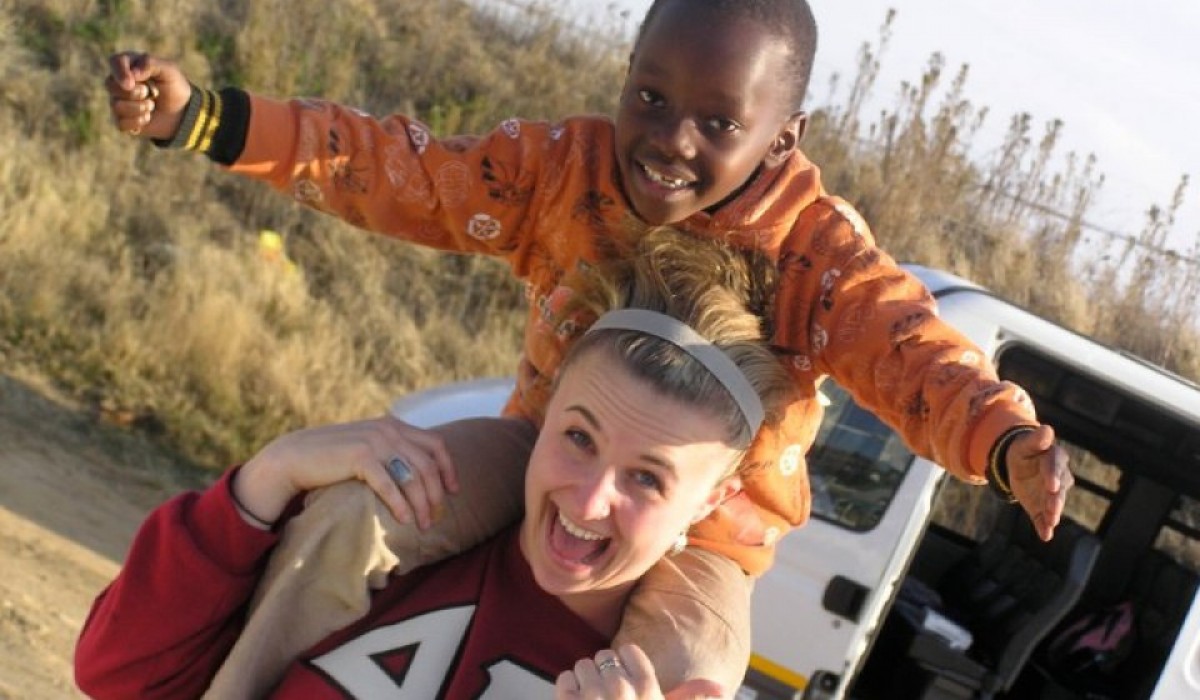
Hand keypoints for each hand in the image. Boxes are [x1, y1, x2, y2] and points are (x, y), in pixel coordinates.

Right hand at [104, 51, 191, 138]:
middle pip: (111, 85)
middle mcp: (118, 82)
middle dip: (134, 92)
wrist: (182, 112)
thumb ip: (150, 64)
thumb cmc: (173, 87)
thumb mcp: (168, 70)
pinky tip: (147, 118)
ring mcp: (118, 101)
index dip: (120, 73)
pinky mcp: (121, 120)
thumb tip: (133, 74)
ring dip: (140, 107)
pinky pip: (120, 123)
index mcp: (128, 64)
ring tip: (152, 105)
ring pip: (116, 105)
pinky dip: (138, 122)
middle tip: (150, 93)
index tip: (130, 84)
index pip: (114, 62)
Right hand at [234, 415, 459, 528]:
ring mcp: (375, 441)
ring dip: (422, 504)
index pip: (436, 444)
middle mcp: (388, 429)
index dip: (449, 469)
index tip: (454, 492)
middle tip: (436, 518)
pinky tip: (404, 519)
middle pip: (428, 465)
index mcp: (394, 425)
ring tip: (423, 525)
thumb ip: (391, 452)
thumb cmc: (333, 458)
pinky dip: (400, 504)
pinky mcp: (360, 456)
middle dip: (436, 494)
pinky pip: (389, 484)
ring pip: (412, 476)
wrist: (294, 457)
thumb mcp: (368, 449)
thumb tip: (418, 476)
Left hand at [555, 645, 724, 699]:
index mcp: (647, 689)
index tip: (627, 684)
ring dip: (585, 682)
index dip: (625, 666)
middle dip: (604, 675)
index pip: (628, 650)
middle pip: (604, 657)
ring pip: (583, 665)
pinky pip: (565, 678)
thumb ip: (690, 698)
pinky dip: (568, 690)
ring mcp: (592, 697)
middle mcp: (621, 689)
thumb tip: (722, 690)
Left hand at [1007, 425, 1073, 540]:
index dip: (1053, 476)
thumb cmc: (1024, 451)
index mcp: (1054, 459)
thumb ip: (1036, 440)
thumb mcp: (1025, 444)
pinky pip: (1044, 518)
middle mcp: (1059, 479)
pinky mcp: (1043, 507)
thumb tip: (1046, 429)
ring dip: (1053, 514)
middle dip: (1056, 500)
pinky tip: (1045, 535)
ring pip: (1054, 505)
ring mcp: (1052, 495)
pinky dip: (1044, 527)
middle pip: (1059, 490)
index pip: (1055, 466)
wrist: (1018, 466)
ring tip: (1051, 522)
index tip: (1052, 486)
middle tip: (1053, 508)